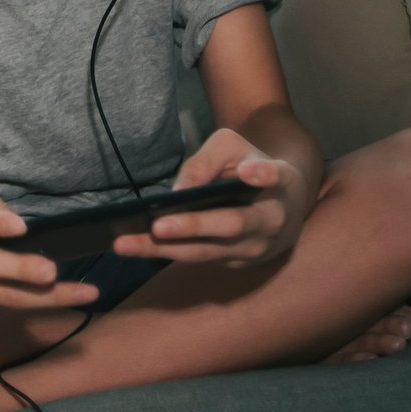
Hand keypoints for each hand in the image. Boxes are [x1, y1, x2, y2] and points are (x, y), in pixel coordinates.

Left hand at [112, 127, 307, 265]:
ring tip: (126, 244)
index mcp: (278, 183)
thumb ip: (207, 161)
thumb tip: (178, 190)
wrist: (284, 202)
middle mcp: (270, 221)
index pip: (273, 177)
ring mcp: (254, 248)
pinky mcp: (236, 262)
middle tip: (157, 227)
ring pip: (208, 251)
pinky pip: (199, 257)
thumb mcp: (233, 149)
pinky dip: (167, 253)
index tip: (247, 171)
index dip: (262, 175)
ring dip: (166, 250)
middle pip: (232, 224)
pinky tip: (135, 247)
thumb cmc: (251, 166)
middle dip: (193, 227)